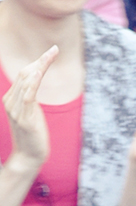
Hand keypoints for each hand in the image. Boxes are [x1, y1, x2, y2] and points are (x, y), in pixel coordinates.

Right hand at [2, 46, 56, 179]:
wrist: (28, 156)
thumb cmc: (32, 134)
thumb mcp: (30, 112)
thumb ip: (29, 97)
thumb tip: (34, 82)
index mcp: (10, 99)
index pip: (23, 74)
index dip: (37, 62)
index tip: (51, 52)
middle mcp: (10, 102)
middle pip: (25, 75)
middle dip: (40, 61)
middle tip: (55, 49)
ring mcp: (16, 110)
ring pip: (27, 83)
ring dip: (40, 67)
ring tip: (51, 55)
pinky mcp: (25, 119)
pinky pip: (28, 97)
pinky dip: (33, 83)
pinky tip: (40, 73)